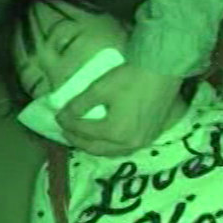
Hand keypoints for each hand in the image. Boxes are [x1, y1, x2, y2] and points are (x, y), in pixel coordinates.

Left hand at [56, 62, 182, 156]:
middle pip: (96, 148)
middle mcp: (128, 143)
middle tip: (66, 132)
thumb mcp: (100, 88)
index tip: (57, 116)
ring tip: (83, 137)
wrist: (164, 70)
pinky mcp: (151, 136)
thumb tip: (64, 116)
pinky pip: (126, 148)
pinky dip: (111, 146)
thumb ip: (79, 105)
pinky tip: (107, 138)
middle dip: (78, 141)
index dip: (67, 124)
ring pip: (111, 152)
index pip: (83, 131)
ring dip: (95, 146)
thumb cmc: (131, 76)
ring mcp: (142, 142)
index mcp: (114, 132)